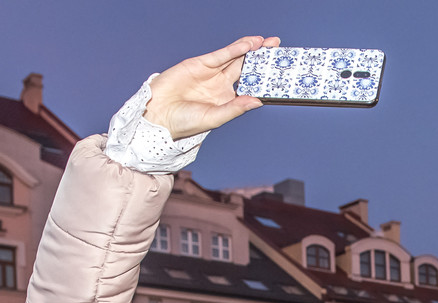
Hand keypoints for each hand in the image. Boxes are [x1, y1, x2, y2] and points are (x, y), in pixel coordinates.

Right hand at [143, 37, 279, 139]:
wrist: (158, 115)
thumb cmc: (184, 123)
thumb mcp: (214, 118)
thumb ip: (235, 108)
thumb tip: (258, 101)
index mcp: (227, 101)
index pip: (249, 87)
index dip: (264, 81)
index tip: (280, 75)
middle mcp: (221, 85)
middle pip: (246, 69)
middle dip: (261, 60)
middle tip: (278, 50)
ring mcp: (211, 73)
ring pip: (236, 58)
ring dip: (251, 50)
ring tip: (268, 44)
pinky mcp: (200, 64)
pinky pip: (221, 55)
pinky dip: (235, 49)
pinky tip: (249, 45)